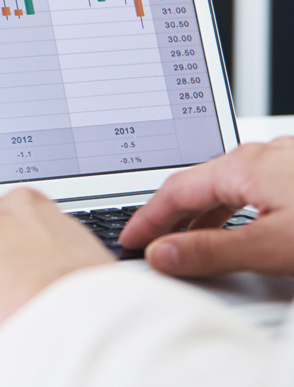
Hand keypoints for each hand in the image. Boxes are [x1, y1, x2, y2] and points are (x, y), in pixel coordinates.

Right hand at [121, 137, 293, 276]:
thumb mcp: (273, 246)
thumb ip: (213, 252)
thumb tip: (162, 254)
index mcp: (245, 165)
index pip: (175, 191)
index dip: (147, 219)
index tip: (131, 240)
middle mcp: (265, 155)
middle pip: (200, 184)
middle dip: (171, 214)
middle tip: (151, 241)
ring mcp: (288, 161)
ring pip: (230, 185)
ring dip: (204, 213)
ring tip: (191, 240)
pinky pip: (256, 188)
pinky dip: (234, 208)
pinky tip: (242, 223)